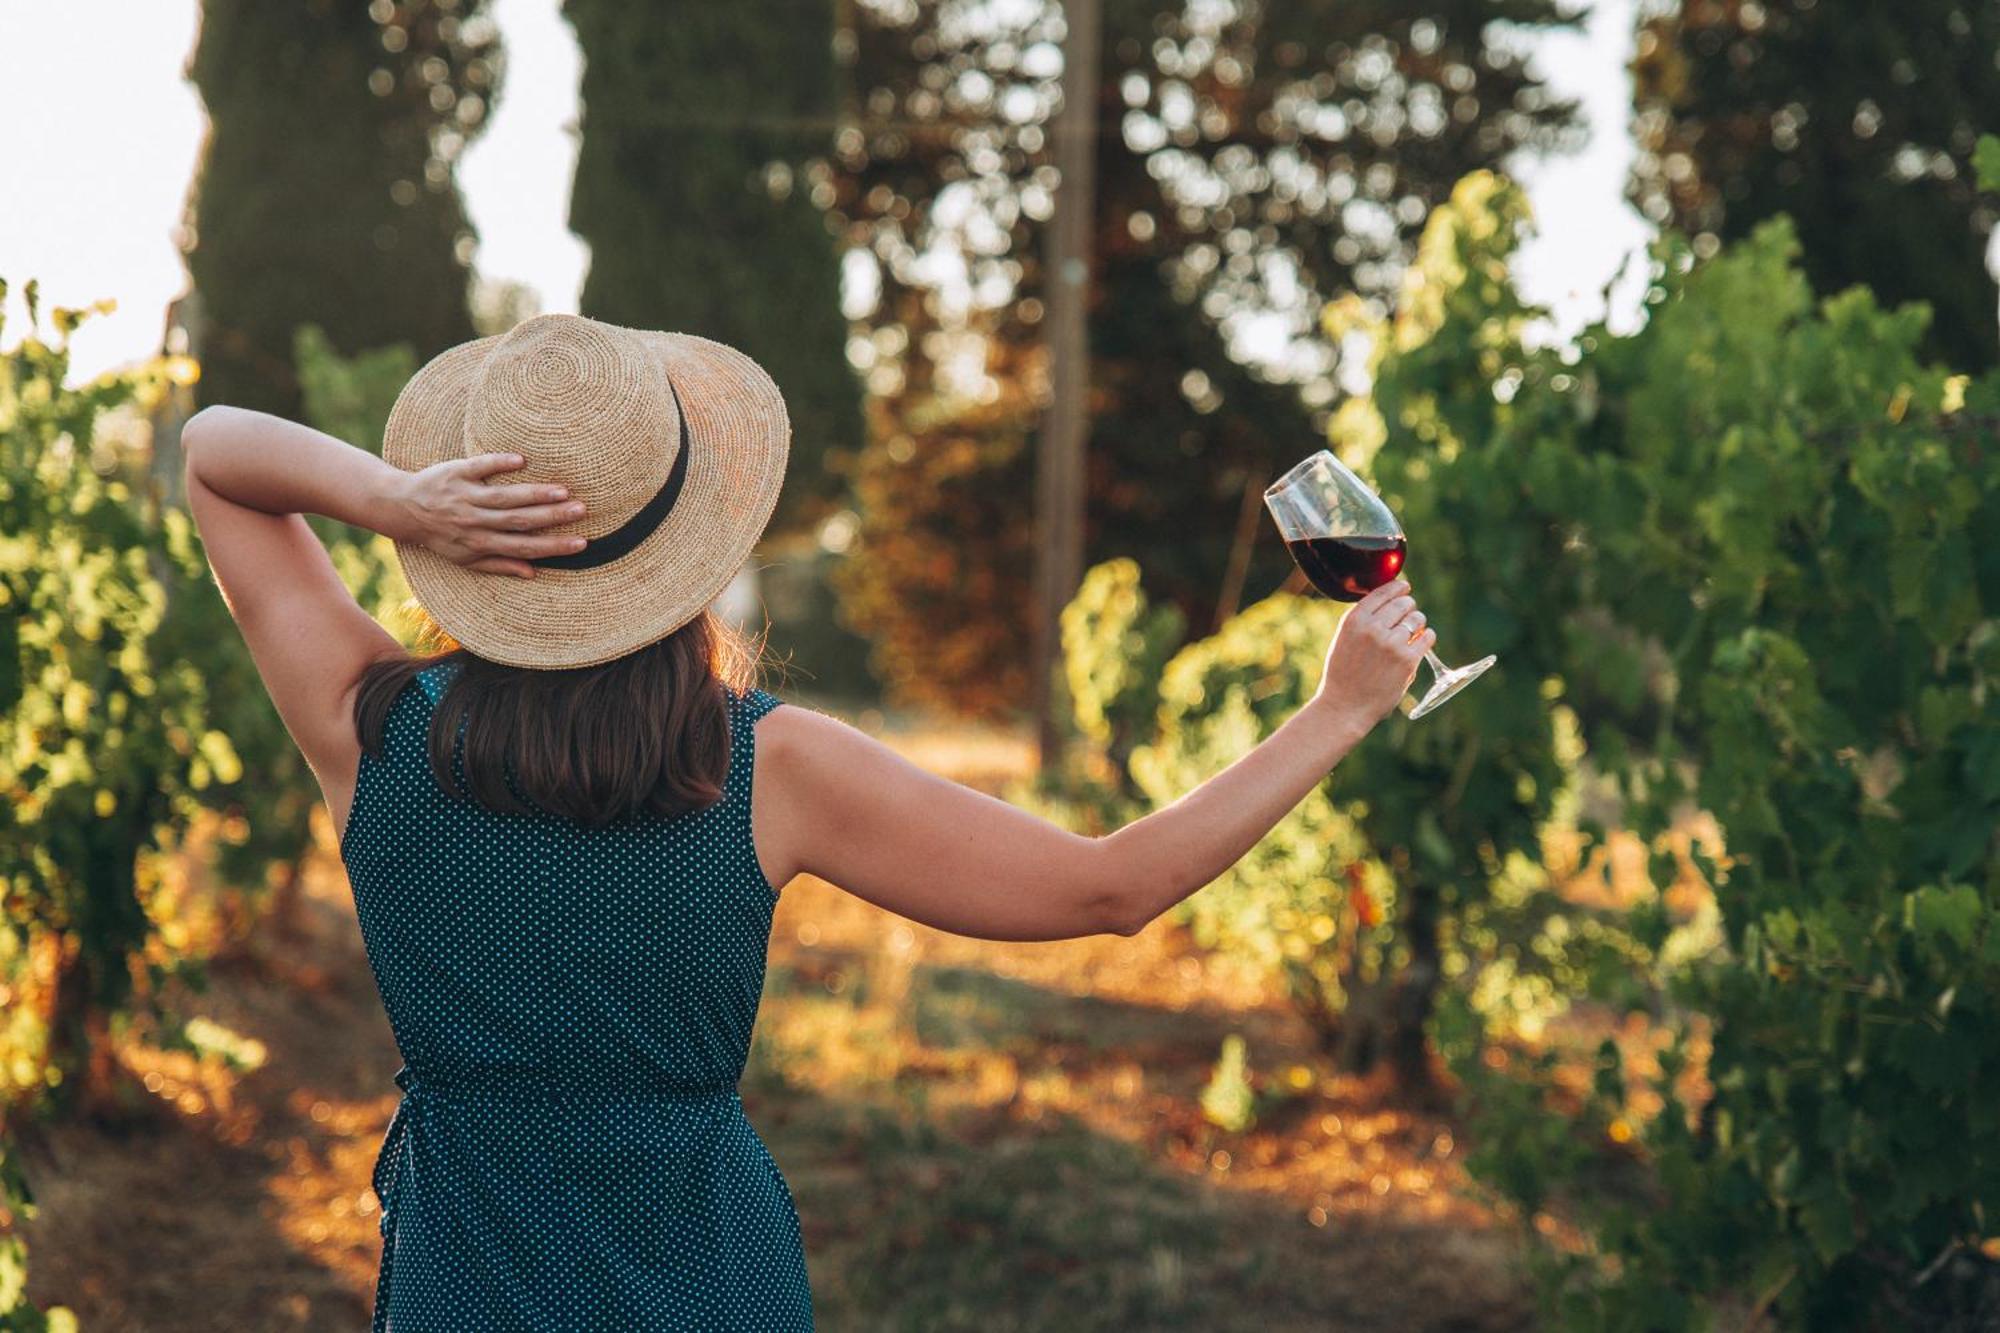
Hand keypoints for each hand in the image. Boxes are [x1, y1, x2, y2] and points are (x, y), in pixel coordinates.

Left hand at [392, 452, 587, 578]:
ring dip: (534, 494)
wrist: (401, 509)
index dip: (553, 546)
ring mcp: (465, 496)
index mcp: (480, 543)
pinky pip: (480, 467)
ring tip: (563, 490)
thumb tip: (533, 573)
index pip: (524, 547)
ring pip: (504, 497)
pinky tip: (521, 460)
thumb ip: (499, 564)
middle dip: (552, 517)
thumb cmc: (439, 536)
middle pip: (519, 520)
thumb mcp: (465, 558)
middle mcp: (474, 521)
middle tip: (581, 510)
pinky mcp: (456, 473)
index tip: (582, 543)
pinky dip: (499, 463)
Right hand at [1309, 578, 1434, 725]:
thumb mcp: (1343, 639)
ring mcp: (1391, 644)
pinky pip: (1427, 637)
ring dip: (1418, 623)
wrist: (1345, 706)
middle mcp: (1373, 628)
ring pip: (1417, 619)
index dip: (1398, 587)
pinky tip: (1422, 641)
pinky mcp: (1407, 660)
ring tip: (1412, 632)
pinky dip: (1427, 637)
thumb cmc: (1343, 673)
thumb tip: (1390, 601)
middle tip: (1408, 614)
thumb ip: (1363, 620)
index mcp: (1354, 620)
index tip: (1405, 587)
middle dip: (1408, 607)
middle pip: (1403, 603)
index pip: (1383, 592)